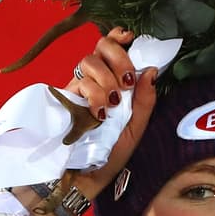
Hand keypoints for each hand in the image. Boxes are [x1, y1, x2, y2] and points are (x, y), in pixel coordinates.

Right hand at [65, 27, 157, 198]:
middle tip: (126, 81)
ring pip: (88, 62)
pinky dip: (93, 94)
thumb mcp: (135, 129)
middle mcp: (95, 81)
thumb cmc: (110, 155)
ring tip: (112, 105)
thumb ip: (144, 101)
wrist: (84, 179)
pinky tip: (99, 113)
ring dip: (106, 79)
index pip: (112, 48)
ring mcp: (78, 89)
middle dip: (117, 58)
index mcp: (114, 82)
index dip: (118, 36)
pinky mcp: (63, 99)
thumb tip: (151, 69)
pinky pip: (78, 83)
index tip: (129, 37)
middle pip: (100, 47)